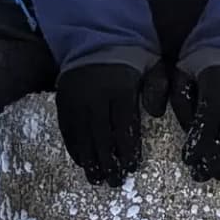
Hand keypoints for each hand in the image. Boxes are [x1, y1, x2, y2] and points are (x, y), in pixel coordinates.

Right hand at [53, 62, 165, 185]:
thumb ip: (158, 87)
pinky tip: (81, 162)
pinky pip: (67, 129)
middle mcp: (95, 95)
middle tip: (116, 182)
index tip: (131, 167)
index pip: (123, 126)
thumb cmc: (131, 57)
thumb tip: (156, 113)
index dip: (127, 150)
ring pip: (82, 136)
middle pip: (101, 136)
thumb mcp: (152, 64)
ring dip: (90, 161)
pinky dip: (74, 148)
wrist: (95, 38)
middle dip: (109, 162)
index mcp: (119, 88)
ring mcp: (75, 99)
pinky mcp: (62, 101)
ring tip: (97, 179)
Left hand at [171, 62, 219, 181]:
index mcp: (216, 97)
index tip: (188, 161)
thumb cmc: (211, 55)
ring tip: (218, 174)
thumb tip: (186, 129)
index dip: (195, 152)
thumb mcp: (185, 70)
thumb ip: (181, 100)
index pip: (203, 134)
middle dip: (210, 164)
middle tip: (200, 176)